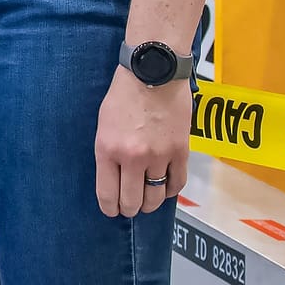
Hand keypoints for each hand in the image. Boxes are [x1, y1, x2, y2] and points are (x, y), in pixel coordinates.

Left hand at [96, 66, 190, 216]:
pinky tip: (163, 187)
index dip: (110, 208)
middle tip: (130, 207)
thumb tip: (114, 179)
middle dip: (130, 209)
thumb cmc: (122, 96)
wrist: (152, 74)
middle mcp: (133, 157)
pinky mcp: (181, 152)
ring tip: (146, 200)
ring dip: (150, 203)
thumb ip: (109, 153)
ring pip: (155, 197)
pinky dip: (169, 190)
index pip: (107, 194)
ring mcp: (159, 156)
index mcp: (107, 150)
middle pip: (133, 201)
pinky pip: (177, 184)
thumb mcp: (103, 125)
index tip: (112, 211)